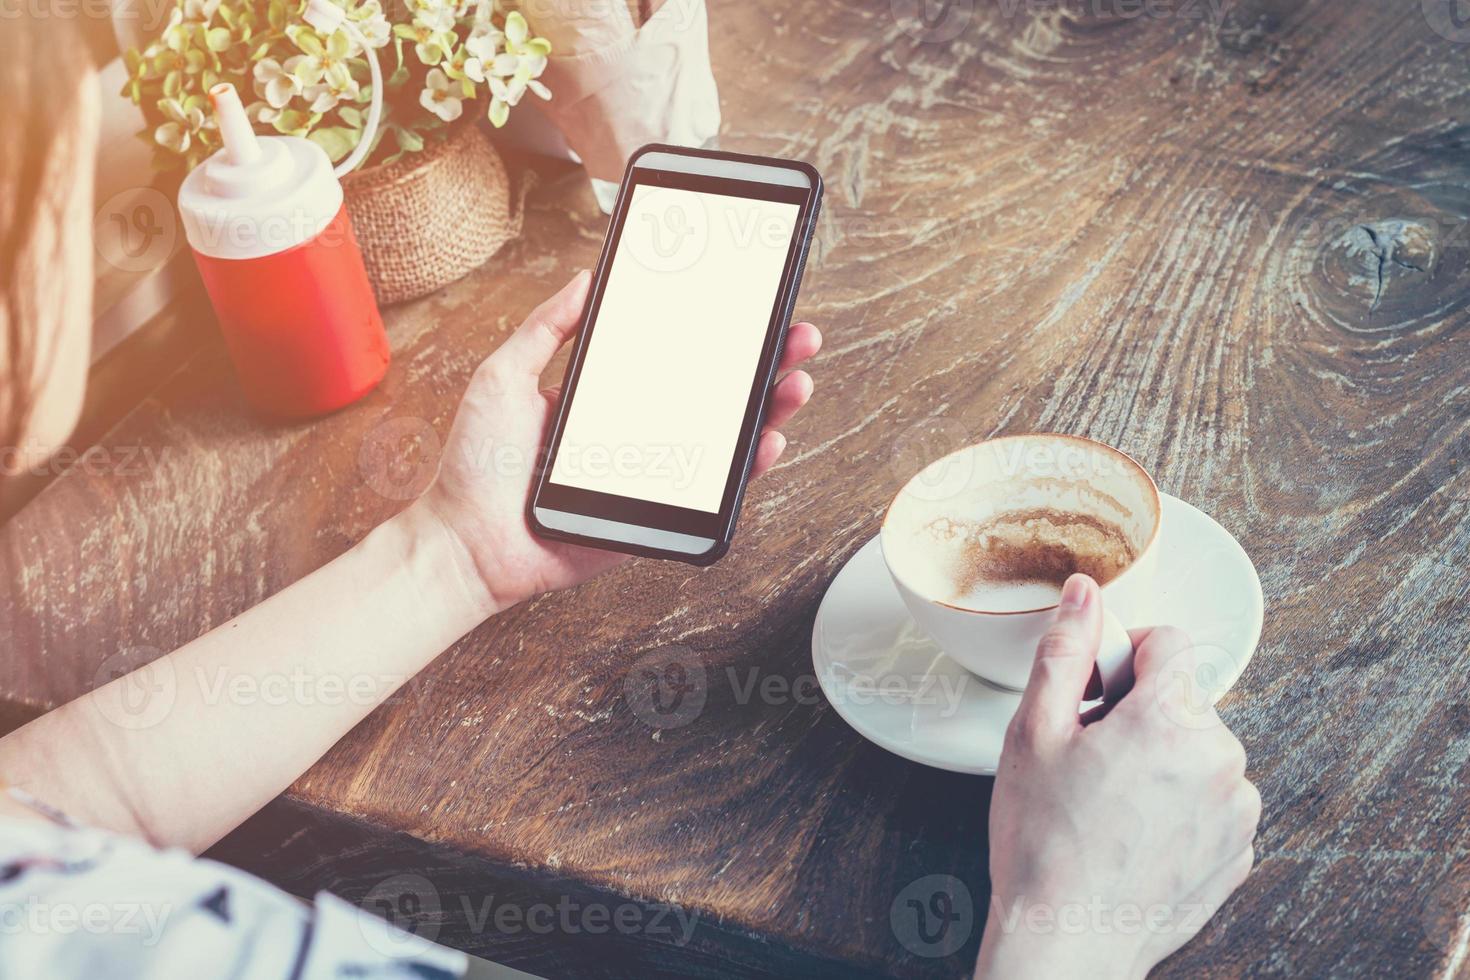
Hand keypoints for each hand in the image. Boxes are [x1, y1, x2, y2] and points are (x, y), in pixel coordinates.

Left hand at [416, 270, 822, 613]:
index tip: (750, 303)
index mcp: (608, 396)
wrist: (464, 542)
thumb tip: (587, 277)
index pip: (677, 357)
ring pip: (727, 442)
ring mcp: (652, 475)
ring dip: (770, 410)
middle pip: (717, 394)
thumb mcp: (504, 376)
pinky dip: (747, 470)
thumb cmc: (475, 466)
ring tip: (795, 381)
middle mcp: (638, 432)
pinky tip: (767, 440)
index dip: (718, 332)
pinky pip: (712, 494)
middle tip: (796, 335)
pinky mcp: (655, 515)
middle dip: (764, 364)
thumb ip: (545, 328)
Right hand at [975, 574, 1259, 979]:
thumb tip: (1083, 593)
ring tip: (1108, 800)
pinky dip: (1179, 803)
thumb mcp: (1033, 732)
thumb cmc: (1044, 843)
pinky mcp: (1239, 849)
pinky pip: (1213, 799)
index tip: (1093, 688)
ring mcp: (1237, 808)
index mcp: (1169, 718)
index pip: (1167, 641)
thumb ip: (1065, 650)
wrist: (1068, 938)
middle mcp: (1220, 758)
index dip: (1121, 654)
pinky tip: (1132, 830)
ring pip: (1197, 748)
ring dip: (1160, 758)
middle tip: (1087, 755)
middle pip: (1181, 698)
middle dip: (1136, 712)